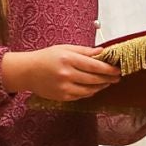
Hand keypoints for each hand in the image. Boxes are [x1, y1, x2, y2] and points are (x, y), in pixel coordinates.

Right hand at [0, 44, 118, 100]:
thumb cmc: (46, 57)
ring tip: (107, 82)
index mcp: (68, 59)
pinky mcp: (62, 96)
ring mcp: (64, 87)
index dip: (109, 69)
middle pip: (95, 79)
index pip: (95, 66)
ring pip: (90, 89)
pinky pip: (82, 96)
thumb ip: (85, 51)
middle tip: (117, 77)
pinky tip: (94, 87)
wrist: (27, 71)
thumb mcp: (65, 48)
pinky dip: (90, 92)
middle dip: (109, 78)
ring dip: (101, 86)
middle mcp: (66, 74)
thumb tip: (102, 51)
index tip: (118, 69)